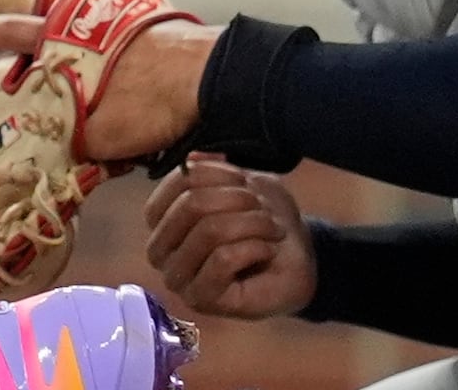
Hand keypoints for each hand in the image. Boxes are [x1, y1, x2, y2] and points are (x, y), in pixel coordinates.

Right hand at [0, 11, 215, 167]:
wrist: (211, 79)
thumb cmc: (147, 102)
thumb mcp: (99, 134)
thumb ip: (73, 142)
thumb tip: (62, 158)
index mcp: (65, 39)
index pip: (11, 34)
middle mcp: (92, 24)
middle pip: (49, 33)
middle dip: (32, 51)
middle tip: (20, 67)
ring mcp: (126, 26)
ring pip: (89, 50)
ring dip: (82, 72)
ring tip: (86, 106)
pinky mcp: (156, 39)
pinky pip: (121, 59)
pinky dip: (115, 81)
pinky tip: (127, 111)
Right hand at [143, 156, 315, 318]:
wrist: (297, 263)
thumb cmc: (264, 223)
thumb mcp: (245, 184)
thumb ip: (213, 171)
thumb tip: (191, 159)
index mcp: (163, 219)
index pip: (178, 183)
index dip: (217, 174)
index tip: (246, 181)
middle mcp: (161, 250)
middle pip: (192, 205)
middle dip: (238, 199)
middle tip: (265, 207)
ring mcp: (177, 278)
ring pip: (209, 231)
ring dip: (252, 224)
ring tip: (273, 229)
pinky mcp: (200, 299)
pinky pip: (223, 259)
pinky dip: (254, 247)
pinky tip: (268, 251)